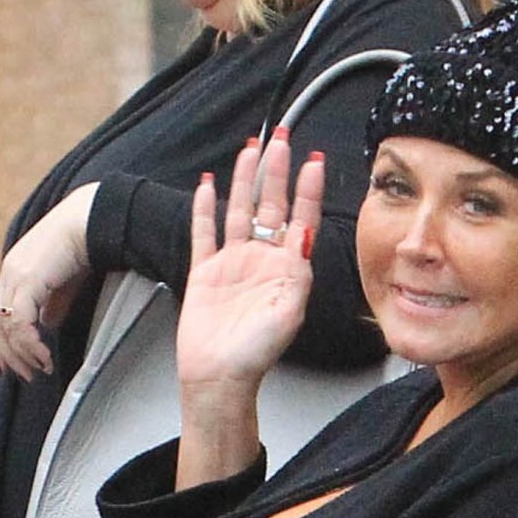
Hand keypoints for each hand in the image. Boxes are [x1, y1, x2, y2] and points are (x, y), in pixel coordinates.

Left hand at [0, 187, 96, 378]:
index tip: (13, 364)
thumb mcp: (65, 280)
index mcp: (15, 270)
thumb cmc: (84, 243)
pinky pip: (21, 322)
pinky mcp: (28, 279)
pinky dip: (31, 345)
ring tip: (39, 370)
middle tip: (25, 375)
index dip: (1, 341)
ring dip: (20, 354)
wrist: (91, 218)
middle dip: (8, 354)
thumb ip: (53, 303)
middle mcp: (9, 272)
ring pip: (5, 326)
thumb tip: (47, 324)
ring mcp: (15, 275)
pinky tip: (44, 356)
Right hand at [178, 133, 324, 393]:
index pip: (301, 219)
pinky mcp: (204, 272)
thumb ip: (298, 274)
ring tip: (250, 149)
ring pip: (240, 210)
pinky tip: (207, 186)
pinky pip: (204, 233)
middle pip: (271, 206)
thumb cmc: (256, 355)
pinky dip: (205, 209)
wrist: (218, 378)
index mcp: (286, 270)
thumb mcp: (289, 313)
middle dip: (277, 171)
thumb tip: (306, 235)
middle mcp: (261, 262)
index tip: (313, 161)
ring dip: (245, 180)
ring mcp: (232, 264)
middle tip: (282, 139)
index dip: (307, 189)